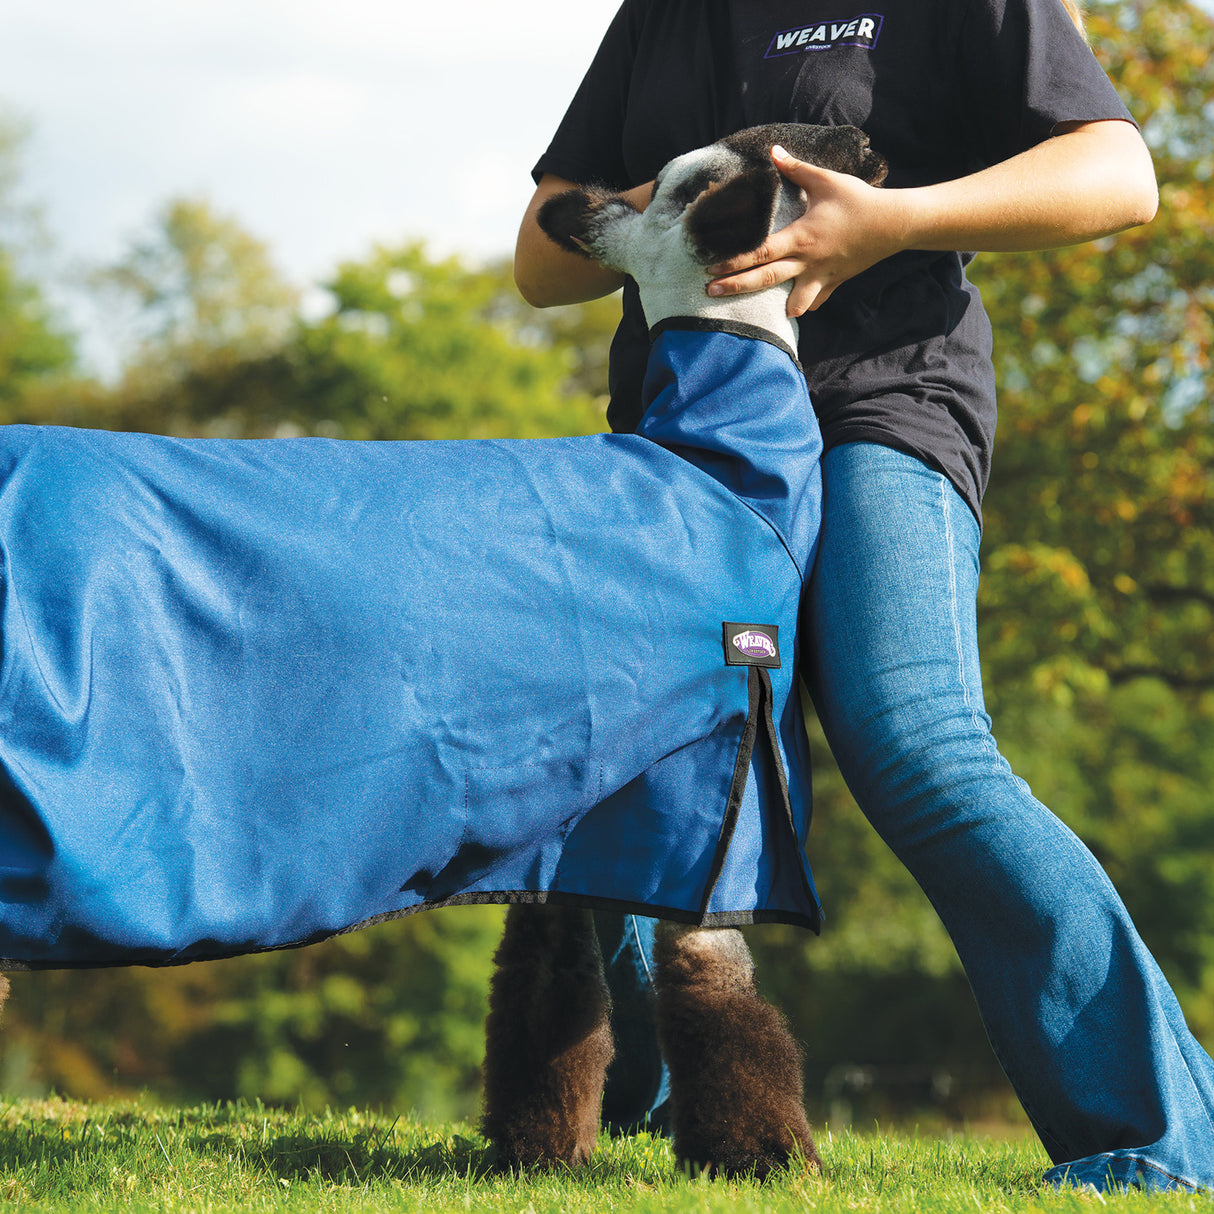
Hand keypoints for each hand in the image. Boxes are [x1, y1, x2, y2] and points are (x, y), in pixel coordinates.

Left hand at [705, 144, 907, 315]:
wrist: (894, 223)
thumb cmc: (858, 200)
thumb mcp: (825, 180)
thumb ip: (795, 168)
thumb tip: (773, 150)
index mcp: (800, 237)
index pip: (759, 252)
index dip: (732, 261)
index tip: (710, 267)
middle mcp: (807, 261)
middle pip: (765, 279)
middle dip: (735, 287)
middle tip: (708, 292)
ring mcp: (821, 276)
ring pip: (792, 300)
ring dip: (773, 307)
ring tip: (753, 312)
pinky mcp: (835, 282)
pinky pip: (816, 300)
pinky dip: (804, 305)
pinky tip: (794, 309)